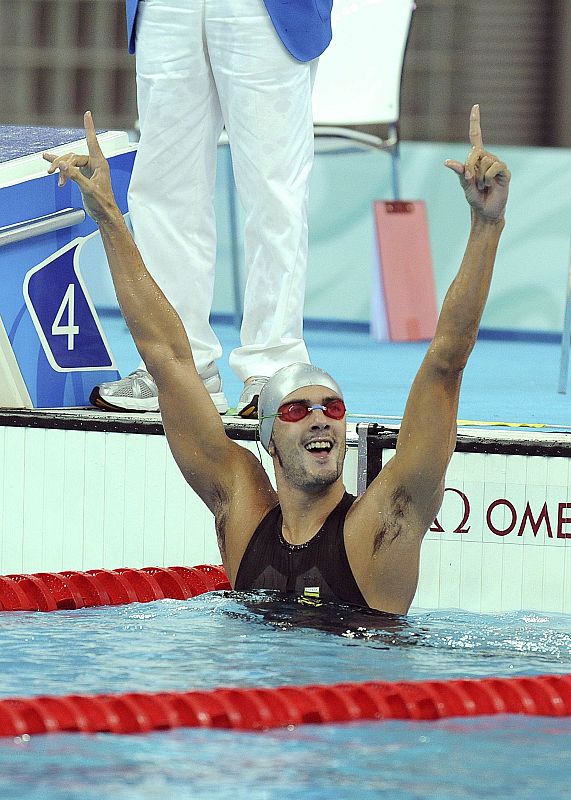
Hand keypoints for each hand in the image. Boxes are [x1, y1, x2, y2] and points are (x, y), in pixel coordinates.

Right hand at [43, 111, 118, 223]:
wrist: (104, 215)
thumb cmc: (102, 203)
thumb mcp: (88, 189)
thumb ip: (75, 176)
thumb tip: (63, 165)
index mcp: (100, 164)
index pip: (92, 141)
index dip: (89, 127)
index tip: (87, 114)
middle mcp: (95, 164)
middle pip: (73, 156)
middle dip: (61, 163)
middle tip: (51, 172)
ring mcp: (89, 170)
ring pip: (70, 163)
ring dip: (60, 169)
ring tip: (50, 173)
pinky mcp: (84, 176)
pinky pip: (70, 168)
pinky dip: (61, 169)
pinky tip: (50, 164)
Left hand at [444, 105, 509, 223]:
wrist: (486, 211)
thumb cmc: (474, 198)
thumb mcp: (464, 185)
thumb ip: (459, 173)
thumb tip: (447, 162)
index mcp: (476, 158)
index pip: (476, 136)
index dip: (475, 122)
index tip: (476, 106)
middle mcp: (487, 158)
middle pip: (475, 153)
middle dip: (470, 168)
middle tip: (474, 182)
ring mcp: (497, 164)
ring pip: (485, 161)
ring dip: (480, 177)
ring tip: (483, 186)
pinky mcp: (504, 171)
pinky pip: (494, 167)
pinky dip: (488, 178)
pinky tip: (490, 185)